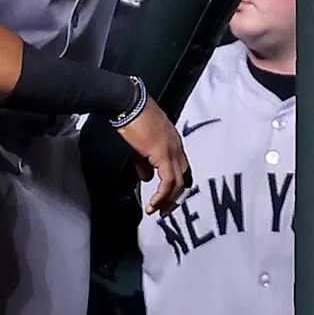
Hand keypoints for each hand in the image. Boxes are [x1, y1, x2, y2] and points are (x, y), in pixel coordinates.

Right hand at [115, 96, 191, 215]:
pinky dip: (161, 196)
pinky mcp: (163, 155)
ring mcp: (172, 151)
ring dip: (168, 201)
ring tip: (157, 211)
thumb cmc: (132, 117)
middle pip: (184, 179)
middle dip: (174, 198)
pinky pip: (167, 182)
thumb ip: (144, 162)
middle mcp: (177, 148)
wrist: (129, 104)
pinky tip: (152, 203)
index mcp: (174, 143)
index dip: (174, 186)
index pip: (181, 170)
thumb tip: (146, 178)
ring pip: (178, 184)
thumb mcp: (139, 143)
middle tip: (164, 211)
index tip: (164, 198)